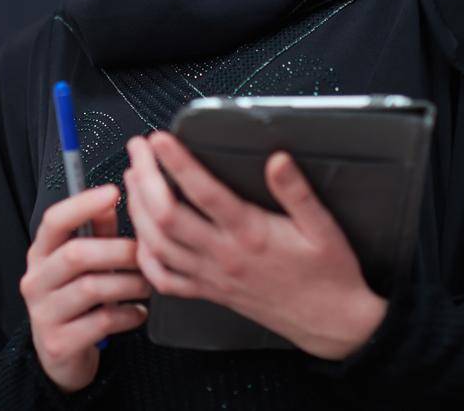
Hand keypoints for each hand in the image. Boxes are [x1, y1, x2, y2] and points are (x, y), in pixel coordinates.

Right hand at [21, 184, 151, 393]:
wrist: (60, 357)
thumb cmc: (77, 301)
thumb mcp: (83, 265)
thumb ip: (97, 232)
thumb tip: (110, 199)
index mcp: (40, 254)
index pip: (54, 221)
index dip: (82, 204)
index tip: (112, 192)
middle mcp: (35, 281)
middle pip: (76, 254)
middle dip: (118, 250)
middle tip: (145, 254)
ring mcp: (43, 313)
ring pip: (91, 288)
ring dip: (128, 283)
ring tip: (146, 284)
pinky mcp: (59, 342)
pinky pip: (101, 322)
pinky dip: (128, 315)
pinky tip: (138, 312)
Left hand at [124, 132, 386, 360]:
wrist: (332, 323)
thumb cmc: (329, 273)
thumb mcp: (323, 228)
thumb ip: (297, 192)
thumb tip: (277, 159)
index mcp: (251, 234)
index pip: (204, 192)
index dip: (177, 163)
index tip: (159, 139)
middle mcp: (224, 255)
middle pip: (167, 215)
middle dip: (144, 177)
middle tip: (137, 148)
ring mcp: (212, 276)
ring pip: (158, 245)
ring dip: (137, 210)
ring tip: (131, 178)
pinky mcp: (210, 293)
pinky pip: (165, 280)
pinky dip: (145, 258)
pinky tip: (140, 236)